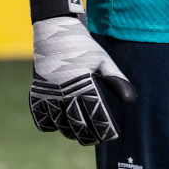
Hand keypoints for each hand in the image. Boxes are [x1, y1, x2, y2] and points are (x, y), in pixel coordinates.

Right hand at [28, 16, 137, 144]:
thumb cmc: (82, 45)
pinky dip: (48, 124)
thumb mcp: (103, 60)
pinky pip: (40, 115)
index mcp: (84, 82)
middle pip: (77, 124)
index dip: (106, 128)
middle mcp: (65, 90)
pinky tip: (57, 125)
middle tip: (97, 139)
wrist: (54, 29)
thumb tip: (131, 100)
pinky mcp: (37, 90)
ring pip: (59, 123)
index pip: (97, 114)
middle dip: (89, 136)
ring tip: (79, 135)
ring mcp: (49, 91)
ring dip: (70, 132)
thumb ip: (116, 80)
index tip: (113, 135)